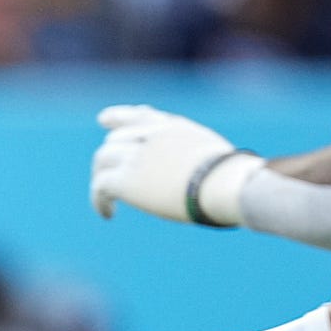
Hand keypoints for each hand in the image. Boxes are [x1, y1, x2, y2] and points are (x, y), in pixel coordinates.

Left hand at [89, 105, 262, 223]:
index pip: (138, 115)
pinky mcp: (125, 179)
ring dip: (101, 178)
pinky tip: (108, 215)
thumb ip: (199, 152)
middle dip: (109, 157)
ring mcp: (135, 155)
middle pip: (115, 140)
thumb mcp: (216, 154)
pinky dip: (99, 201)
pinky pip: (99, 186)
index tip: (106, 120)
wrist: (223, 183)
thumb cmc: (232, 176)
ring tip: (106, 200)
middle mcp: (149, 135)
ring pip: (101, 160)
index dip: (119, 118)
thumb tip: (221, 169)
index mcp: (172, 127)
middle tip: (110, 178)